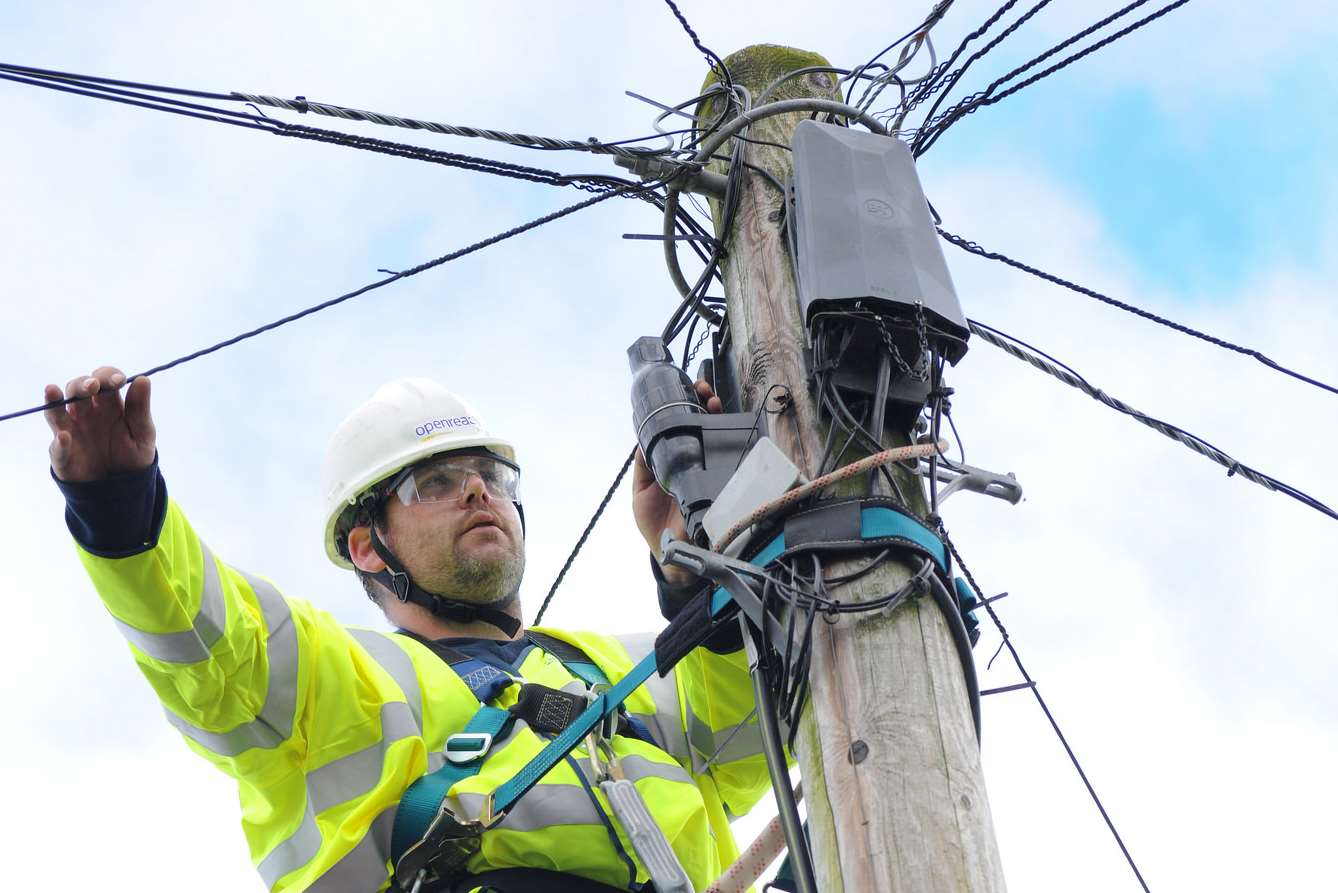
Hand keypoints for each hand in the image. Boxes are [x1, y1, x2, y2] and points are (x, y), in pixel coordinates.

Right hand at [45, 366, 155, 481]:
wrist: (125, 487)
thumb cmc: (133, 455)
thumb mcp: (143, 433)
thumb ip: (140, 409)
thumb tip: (144, 379)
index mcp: (109, 404)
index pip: (104, 381)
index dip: (108, 376)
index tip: (119, 380)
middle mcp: (86, 413)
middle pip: (78, 390)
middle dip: (83, 384)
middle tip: (94, 386)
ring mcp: (70, 432)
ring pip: (56, 411)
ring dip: (55, 401)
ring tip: (53, 391)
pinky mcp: (62, 455)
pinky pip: (57, 448)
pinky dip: (59, 444)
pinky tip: (64, 437)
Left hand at [632, 379, 721, 584]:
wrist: (670, 551)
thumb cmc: (653, 523)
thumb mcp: (640, 491)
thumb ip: (643, 466)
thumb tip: (640, 439)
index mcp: (673, 462)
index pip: (680, 429)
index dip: (683, 410)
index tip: (684, 394)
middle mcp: (692, 463)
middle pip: (701, 427)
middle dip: (703, 405)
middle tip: (703, 391)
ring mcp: (707, 471)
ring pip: (716, 438)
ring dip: (716, 417)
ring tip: (712, 402)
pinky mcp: (718, 483)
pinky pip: (726, 461)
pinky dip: (728, 444)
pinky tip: (724, 428)